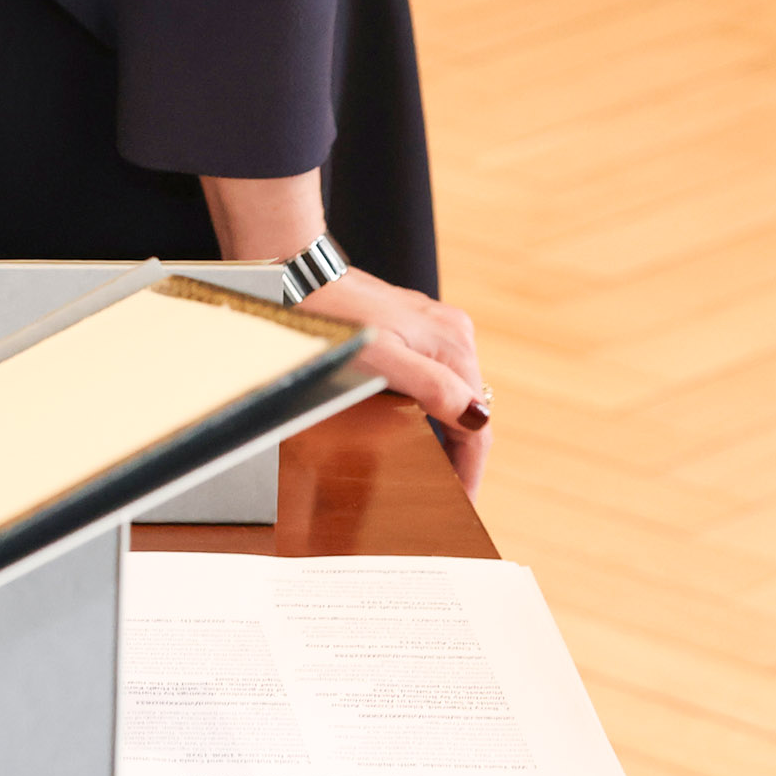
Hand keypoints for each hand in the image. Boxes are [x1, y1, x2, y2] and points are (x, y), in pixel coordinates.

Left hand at [199, 171, 488, 493]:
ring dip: (450, 429)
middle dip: (463, 452)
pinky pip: (438, 373)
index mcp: (453, 344)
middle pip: (470, 407)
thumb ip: (433, 388)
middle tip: (450, 492)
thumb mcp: (381, 360)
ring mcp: (436, 326)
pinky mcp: (415, 324)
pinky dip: (434, 403)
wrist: (298, 274)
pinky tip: (420, 423)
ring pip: (456, 391)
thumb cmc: (333, 318)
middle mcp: (454, 332)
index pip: (477, 423)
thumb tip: (477, 420)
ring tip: (438, 468)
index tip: (463, 500)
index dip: (471, 468)